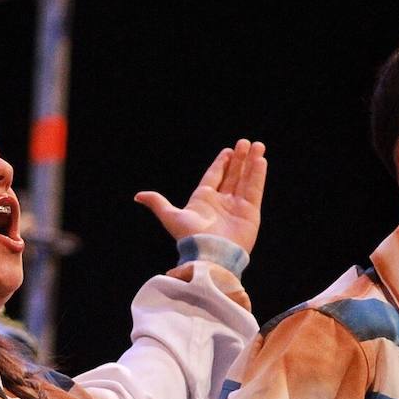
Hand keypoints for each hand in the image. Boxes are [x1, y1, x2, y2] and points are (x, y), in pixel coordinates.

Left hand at [135, 138, 266, 253]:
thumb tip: (138, 196)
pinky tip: (260, 160)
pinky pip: (254, 189)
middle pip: (231, 175)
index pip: (214, 176)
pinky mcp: (250, 212)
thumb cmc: (190, 237)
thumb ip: (157, 203)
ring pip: (245, 179)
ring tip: (257, 145)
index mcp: (203, 200)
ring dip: (251, 163)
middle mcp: (221, 202)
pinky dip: (257, 175)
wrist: (210, 256)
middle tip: (244, 143)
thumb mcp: (171, 216)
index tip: (228, 151)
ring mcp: (236, 207)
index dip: (221, 163)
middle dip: (238, 160)